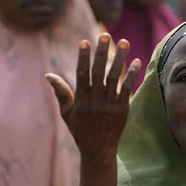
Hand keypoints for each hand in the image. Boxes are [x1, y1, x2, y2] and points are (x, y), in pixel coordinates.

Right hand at [46, 33, 140, 161]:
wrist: (98, 150)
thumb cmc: (80, 130)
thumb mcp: (67, 113)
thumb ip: (61, 92)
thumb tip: (48, 75)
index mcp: (81, 100)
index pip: (82, 74)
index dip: (83, 57)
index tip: (85, 42)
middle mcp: (95, 100)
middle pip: (99, 71)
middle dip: (103, 52)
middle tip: (106, 35)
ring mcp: (110, 105)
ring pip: (115, 77)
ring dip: (120, 58)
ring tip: (124, 42)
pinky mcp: (122, 109)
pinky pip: (128, 89)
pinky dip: (133, 75)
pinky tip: (137, 61)